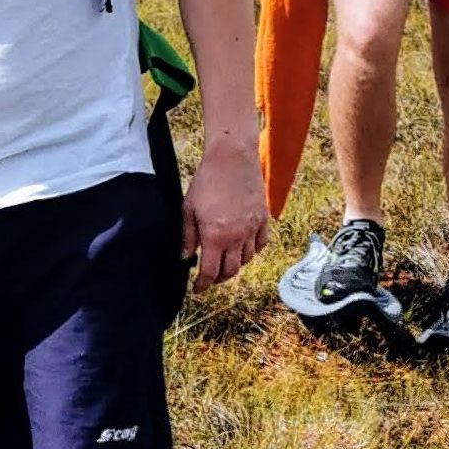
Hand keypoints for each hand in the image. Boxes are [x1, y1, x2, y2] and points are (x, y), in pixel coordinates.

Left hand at [181, 139, 268, 290]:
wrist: (232, 159)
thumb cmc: (206, 181)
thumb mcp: (188, 209)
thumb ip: (187, 237)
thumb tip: (185, 258)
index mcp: (215, 237)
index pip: (210, 272)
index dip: (203, 285)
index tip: (197, 289)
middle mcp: (237, 237)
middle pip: (230, 271)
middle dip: (218, 279)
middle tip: (210, 278)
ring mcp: (252, 229)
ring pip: (246, 259)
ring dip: (234, 266)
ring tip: (224, 262)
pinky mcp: (263, 219)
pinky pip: (261, 244)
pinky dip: (252, 251)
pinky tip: (243, 249)